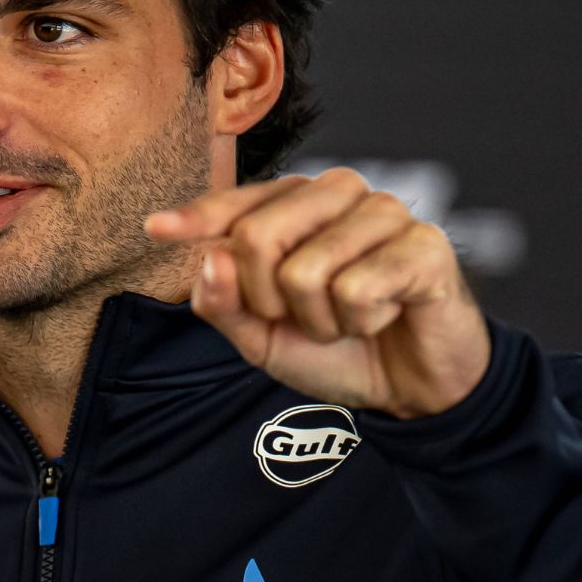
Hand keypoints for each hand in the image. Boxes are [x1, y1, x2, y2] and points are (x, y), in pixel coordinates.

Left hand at [145, 168, 489, 418]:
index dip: (197, 220)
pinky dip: (363, 322)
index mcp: (295, 204)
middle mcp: (338, 192)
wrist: (411, 388)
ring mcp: (385, 212)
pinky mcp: (425, 244)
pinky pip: (358, 290)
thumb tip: (208, 259)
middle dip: (269, 303)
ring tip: (351, 319)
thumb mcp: (261, 336)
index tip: (155, 228)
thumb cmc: (336, 349)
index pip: (235, 206)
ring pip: (306, 271)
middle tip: (308, 319)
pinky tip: (387, 315)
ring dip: (321, 321)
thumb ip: (223, 302)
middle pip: (257, 238)